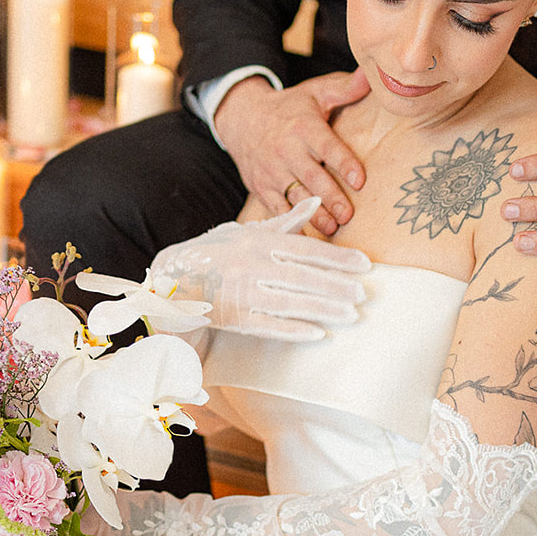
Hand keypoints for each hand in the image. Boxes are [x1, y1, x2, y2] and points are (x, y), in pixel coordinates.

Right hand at [149, 197, 370, 341]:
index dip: (337, 257)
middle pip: (301, 276)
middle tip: (363, 292)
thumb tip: (316, 201)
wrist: (172, 281)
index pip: (305, 249)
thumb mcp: (246, 232)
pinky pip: (269, 325)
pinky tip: (318, 333)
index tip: (364, 264)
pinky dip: (294, 330)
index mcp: (256, 241)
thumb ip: (285, 222)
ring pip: (289, 302)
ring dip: (322, 309)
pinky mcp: (234, 318)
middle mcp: (250, 265)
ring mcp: (241, 292)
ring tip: (351, 314)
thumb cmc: (215, 254)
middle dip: (335, 285)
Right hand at [214, 70, 370, 236]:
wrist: (242, 118)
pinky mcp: (262, 188)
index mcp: (304, 127)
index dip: (344, 164)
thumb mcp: (315, 93)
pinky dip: (291, 225)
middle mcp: (287, 150)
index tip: (360, 180)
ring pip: (296, 197)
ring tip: (333, 228)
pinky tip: (306, 238)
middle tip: (348, 215)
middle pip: (312, 178)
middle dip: (331, 198)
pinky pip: (277, 210)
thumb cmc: (289, 108)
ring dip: (315, 215)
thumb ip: (345, 88)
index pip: (327, 147)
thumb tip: (373, 75)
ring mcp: (272, 172)